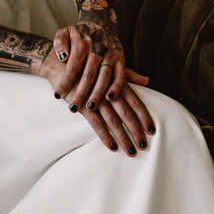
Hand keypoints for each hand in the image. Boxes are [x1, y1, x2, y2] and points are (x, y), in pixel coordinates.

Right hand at [35, 18, 155, 155]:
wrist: (60, 62)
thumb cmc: (85, 64)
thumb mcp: (108, 67)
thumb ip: (128, 75)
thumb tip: (146, 80)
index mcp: (117, 81)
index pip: (135, 101)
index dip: (144, 116)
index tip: (152, 130)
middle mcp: (108, 90)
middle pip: (127, 114)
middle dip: (136, 130)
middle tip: (144, 145)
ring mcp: (95, 98)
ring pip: (113, 121)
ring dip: (123, 137)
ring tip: (131, 151)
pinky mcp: (82, 104)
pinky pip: (95, 123)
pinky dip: (104, 135)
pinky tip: (112, 146)